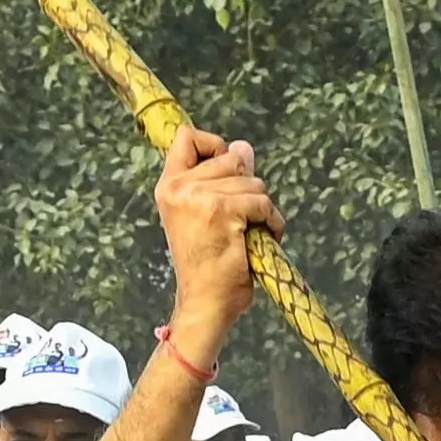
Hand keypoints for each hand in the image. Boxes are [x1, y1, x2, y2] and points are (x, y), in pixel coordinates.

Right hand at [153, 129, 276, 356]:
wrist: (205, 303)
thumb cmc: (207, 264)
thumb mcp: (206, 214)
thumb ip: (222, 178)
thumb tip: (244, 147)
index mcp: (169, 187)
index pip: (187, 138)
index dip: (214, 145)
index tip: (225, 169)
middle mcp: (179, 188)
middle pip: (231, 157)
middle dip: (247, 185)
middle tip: (240, 218)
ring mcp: (199, 198)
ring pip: (252, 181)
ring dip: (261, 207)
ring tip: (250, 233)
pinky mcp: (222, 211)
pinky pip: (262, 202)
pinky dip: (272, 221)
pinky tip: (263, 239)